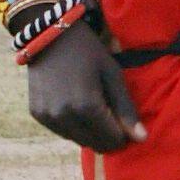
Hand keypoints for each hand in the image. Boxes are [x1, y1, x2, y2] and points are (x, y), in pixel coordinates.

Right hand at [27, 18, 144, 152]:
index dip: (124, 135)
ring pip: (78, 140)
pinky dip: (73, 126)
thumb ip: (126, 110)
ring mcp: (48, 116)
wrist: (50, 35)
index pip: (112, 140)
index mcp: (86, 107)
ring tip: (94, 108)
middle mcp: (65, 116)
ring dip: (90, 132)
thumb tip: (142, 139)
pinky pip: (62, 131)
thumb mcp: (112, 75)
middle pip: (95, 144)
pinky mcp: (37, 114)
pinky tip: (77, 106)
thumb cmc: (88, 52)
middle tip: (113, 117)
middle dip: (107, 136)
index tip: (126, 123)